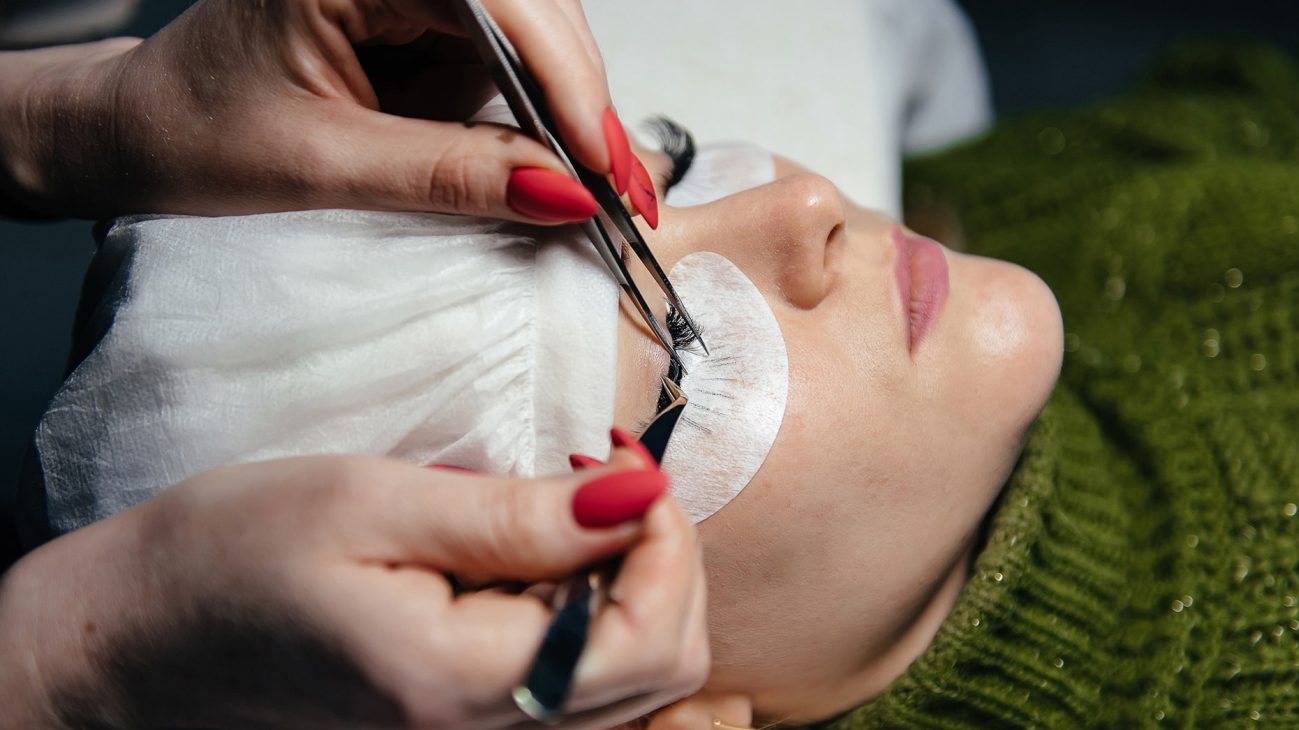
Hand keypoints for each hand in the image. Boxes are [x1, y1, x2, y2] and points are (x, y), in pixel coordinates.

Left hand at [0, 0, 632, 221]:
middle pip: (534, 8)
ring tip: (599, 187)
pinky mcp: (423, 18)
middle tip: (621, 191)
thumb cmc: (194, 131)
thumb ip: (445, 174)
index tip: (600, 162)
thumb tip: (563, 194)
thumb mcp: (320, 164)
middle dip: (581, 98)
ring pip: (536, 29)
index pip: (494, 0)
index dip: (563, 79)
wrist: (142, 131)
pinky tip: (562, 160)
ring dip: (571, 108)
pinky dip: (541, 112)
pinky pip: (508, 55)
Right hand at [0, 451, 707, 728]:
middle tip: (602, 480)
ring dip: (632, 586)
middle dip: (662, 560)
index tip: (623, 460)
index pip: (651, 636)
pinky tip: (539, 563)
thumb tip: (638, 494)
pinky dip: (593, 619)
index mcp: (462, 685)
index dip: (667, 539)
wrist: (142, 641)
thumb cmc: (231, 560)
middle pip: (661, 668)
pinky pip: (580, 689)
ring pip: (633, 684)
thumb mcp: (369, 502)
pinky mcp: (465, 728)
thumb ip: (514, 514)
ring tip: (565, 513)